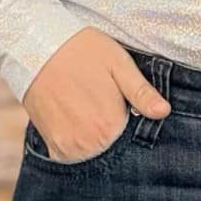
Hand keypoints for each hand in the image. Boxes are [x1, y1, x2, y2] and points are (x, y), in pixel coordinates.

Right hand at [23, 28, 169, 161]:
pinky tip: (76, 117)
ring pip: (92, 153)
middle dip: (113, 132)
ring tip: (88, 107)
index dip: (131, 122)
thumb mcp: (119, 64)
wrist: (36, 46)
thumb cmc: (82, 50)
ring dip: (94, 139)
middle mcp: (87, 143)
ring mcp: (66, 146)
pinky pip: (70, 155)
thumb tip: (164, 112)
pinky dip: (76, 142)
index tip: (124, 106)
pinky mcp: (50, 144)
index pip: (132, 141)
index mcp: (109, 126)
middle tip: (102, 102)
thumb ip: (142, 92)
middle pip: (112, 149)